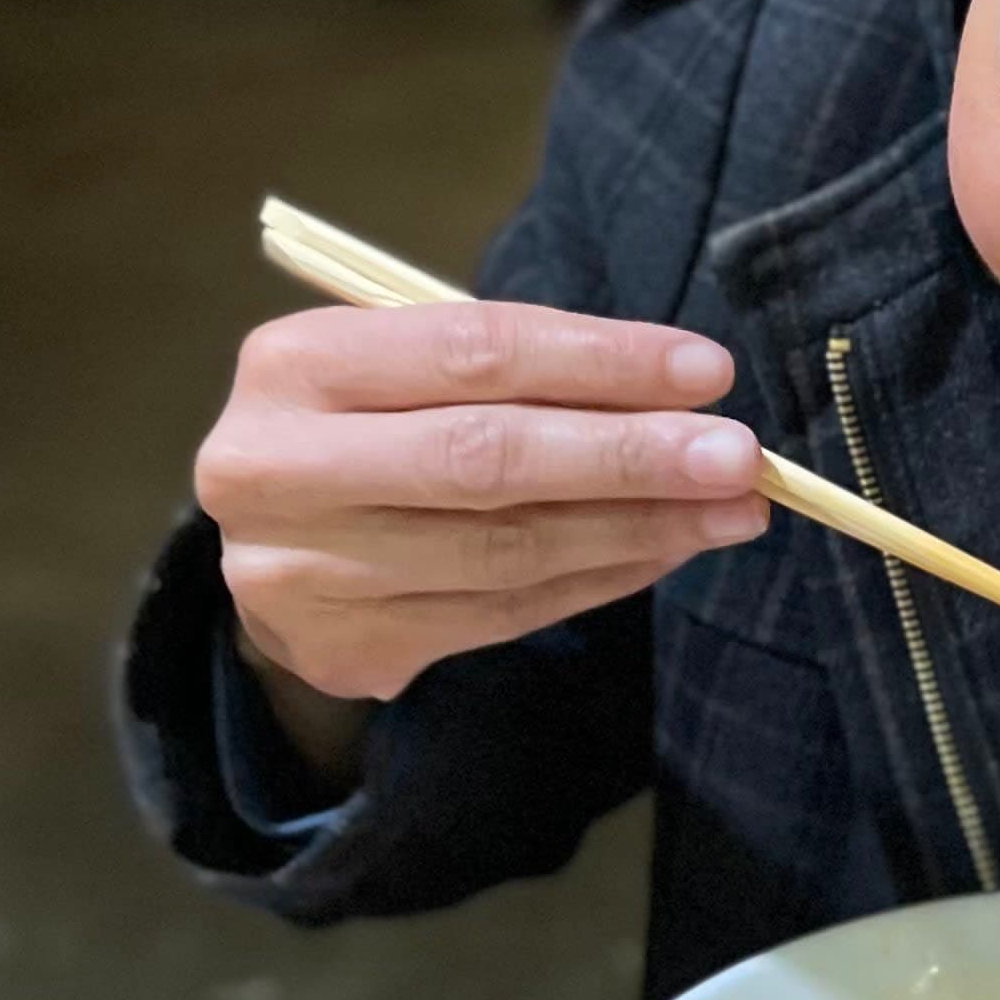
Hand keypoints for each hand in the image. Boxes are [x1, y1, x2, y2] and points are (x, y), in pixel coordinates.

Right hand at [197, 300, 771, 706]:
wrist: (260, 539)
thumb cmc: (368, 422)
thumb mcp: (409, 366)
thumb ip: (519, 372)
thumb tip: (685, 396)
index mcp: (295, 364)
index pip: (474, 350)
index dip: (601, 361)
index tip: (708, 372)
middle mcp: (275, 469)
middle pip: (485, 459)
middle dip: (630, 456)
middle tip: (739, 457)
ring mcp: (299, 574)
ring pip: (503, 551)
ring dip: (637, 529)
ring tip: (730, 511)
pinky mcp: (340, 648)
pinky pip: (502, 613)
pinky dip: (599, 579)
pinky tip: (664, 551)